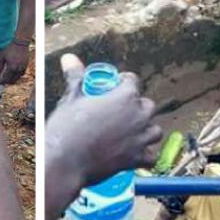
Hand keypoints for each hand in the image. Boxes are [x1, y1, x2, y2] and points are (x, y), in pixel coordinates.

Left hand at [0, 41, 29, 85]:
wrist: (20, 40)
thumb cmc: (8, 47)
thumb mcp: (0, 57)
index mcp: (11, 67)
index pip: (5, 79)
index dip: (0, 81)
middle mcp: (18, 69)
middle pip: (12, 81)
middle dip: (6, 82)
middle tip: (1, 81)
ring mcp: (23, 67)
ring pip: (17, 78)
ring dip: (11, 80)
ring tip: (6, 78)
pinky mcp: (26, 65)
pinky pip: (21, 74)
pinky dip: (16, 76)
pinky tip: (13, 74)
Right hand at [47, 54, 162, 188]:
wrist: (65, 162)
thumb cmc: (67, 127)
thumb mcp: (72, 97)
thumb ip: (76, 76)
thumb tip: (69, 57)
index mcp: (125, 96)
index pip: (133, 81)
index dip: (123, 82)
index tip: (113, 88)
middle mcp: (138, 116)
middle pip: (147, 105)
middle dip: (136, 107)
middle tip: (118, 112)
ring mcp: (140, 139)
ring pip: (154, 131)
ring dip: (145, 130)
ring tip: (130, 132)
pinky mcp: (136, 159)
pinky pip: (151, 157)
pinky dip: (145, 156)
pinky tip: (134, 154)